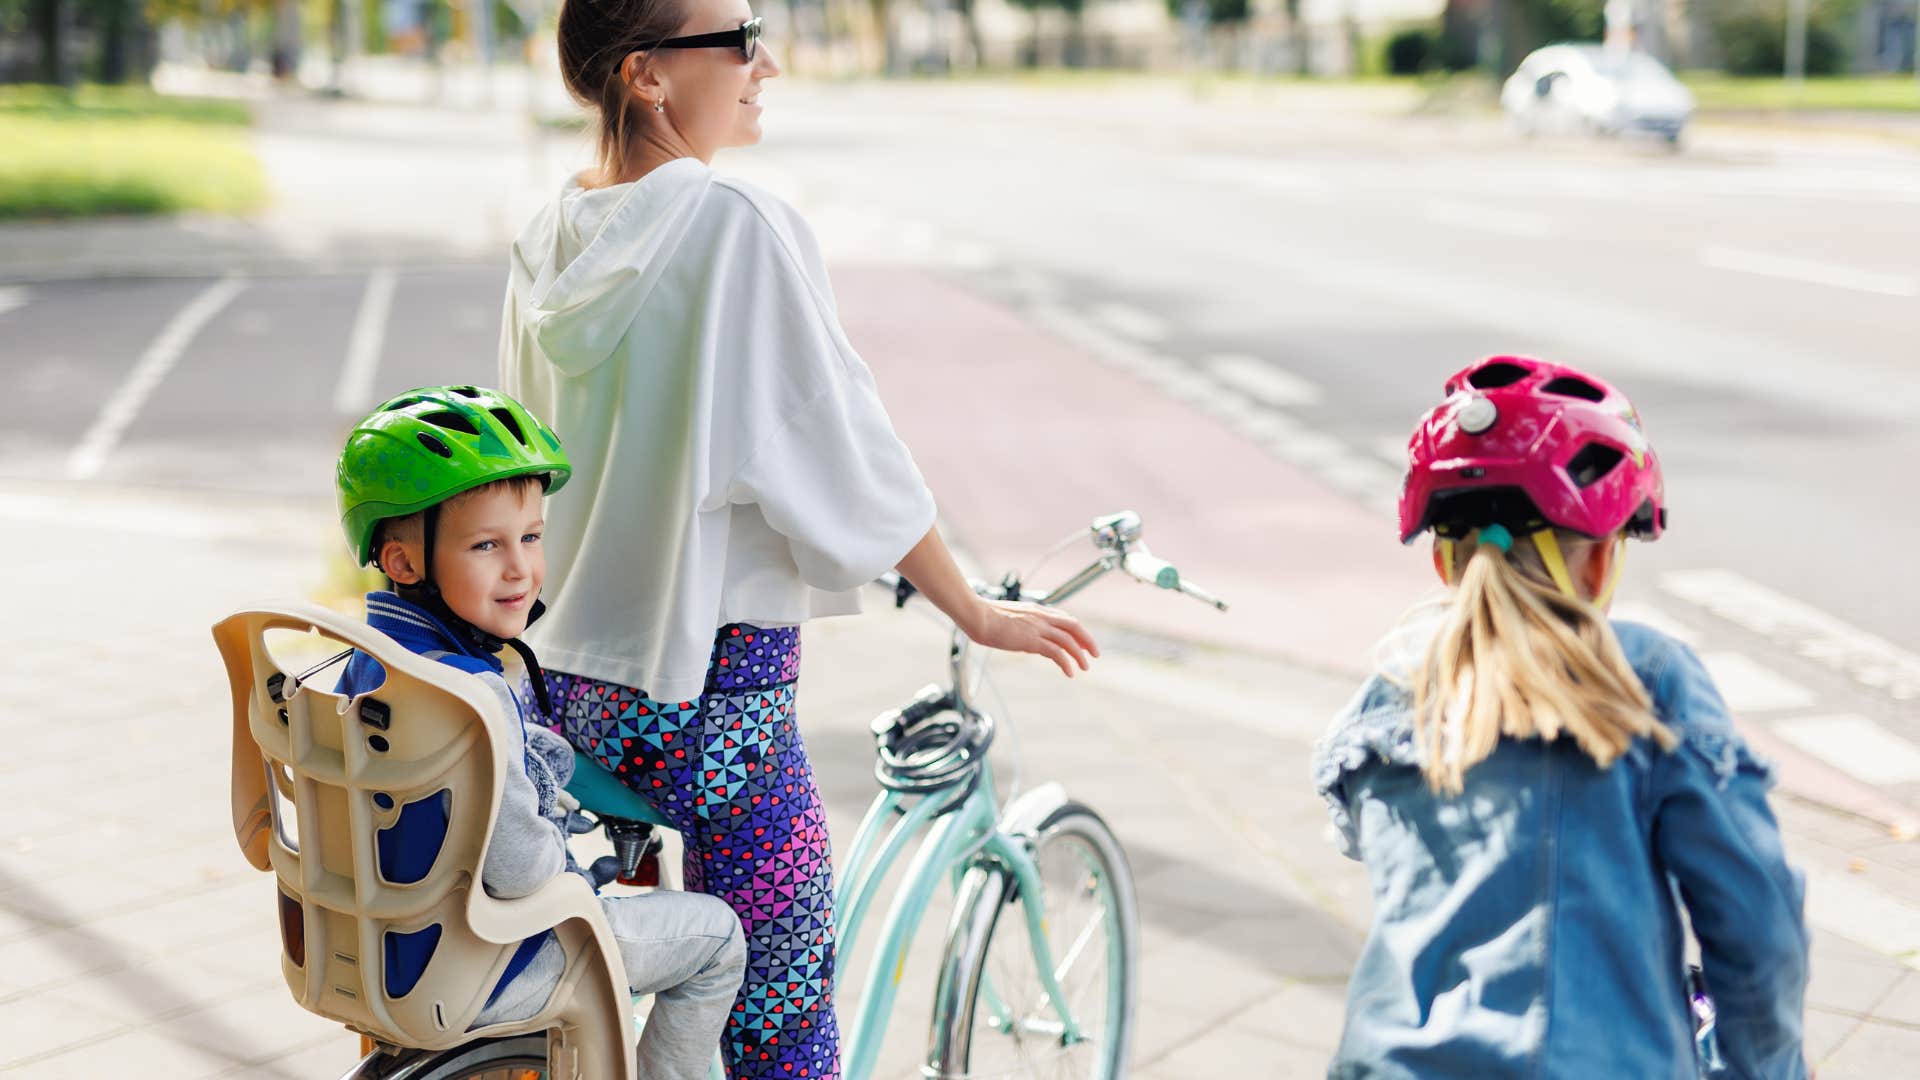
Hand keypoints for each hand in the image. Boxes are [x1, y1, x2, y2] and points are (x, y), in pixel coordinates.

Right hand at [961, 599, 1099, 677]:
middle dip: (1087, 640)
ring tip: (1085, 667)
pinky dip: (1066, 663)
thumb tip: (1020, 636)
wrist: (977, 616)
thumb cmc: (985, 617)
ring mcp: (1038, 627)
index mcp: (1036, 610)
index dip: (1076, 631)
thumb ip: (1019, 625)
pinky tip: (1070, 672)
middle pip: (1073, 626)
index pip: (1064, 618)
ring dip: (1080, 655)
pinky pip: (1056, 652)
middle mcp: (1041, 616)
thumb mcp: (1008, 618)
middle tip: (1094, 654)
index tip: (1082, 642)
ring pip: (1068, 640)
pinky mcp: (1032, 640)